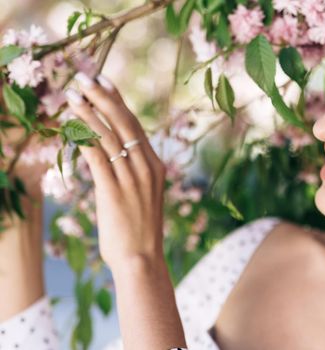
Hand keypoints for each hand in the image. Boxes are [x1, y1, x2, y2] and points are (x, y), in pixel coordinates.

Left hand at [65, 72, 166, 270]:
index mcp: (155, 167)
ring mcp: (132, 178)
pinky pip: (96, 156)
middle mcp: (146, 167)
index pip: (135, 126)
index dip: (119, 102)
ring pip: (108, 136)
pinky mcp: (114, 190)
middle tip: (85, 78)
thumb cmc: (139, 231)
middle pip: (124, 123)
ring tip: (72, 95)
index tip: (105, 82)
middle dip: (103, 98)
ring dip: (88, 112)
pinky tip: (71, 125)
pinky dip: (83, 137)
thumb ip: (134, 174)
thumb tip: (114, 157)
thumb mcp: (144, 196)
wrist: (142, 259)